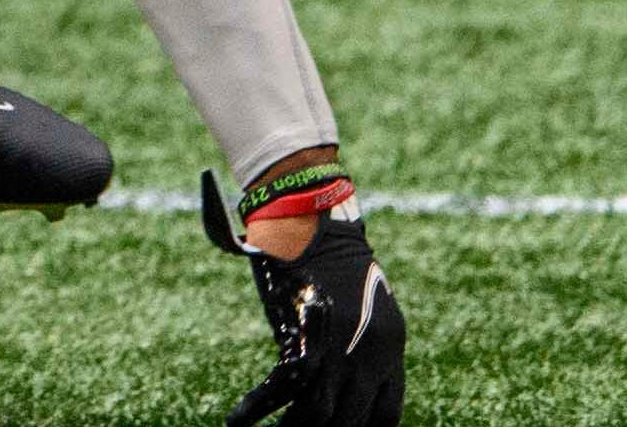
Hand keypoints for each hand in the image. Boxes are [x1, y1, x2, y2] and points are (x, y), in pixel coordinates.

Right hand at [206, 175, 404, 426]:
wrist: (310, 220)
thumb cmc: (327, 256)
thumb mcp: (358, 305)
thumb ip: (356, 342)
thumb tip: (338, 381)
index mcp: (390, 346)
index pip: (385, 415)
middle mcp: (373, 355)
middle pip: (353, 422)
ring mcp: (342, 350)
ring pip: (319, 417)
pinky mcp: (306, 338)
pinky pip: (281, 392)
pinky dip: (255, 411)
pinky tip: (236, 421)